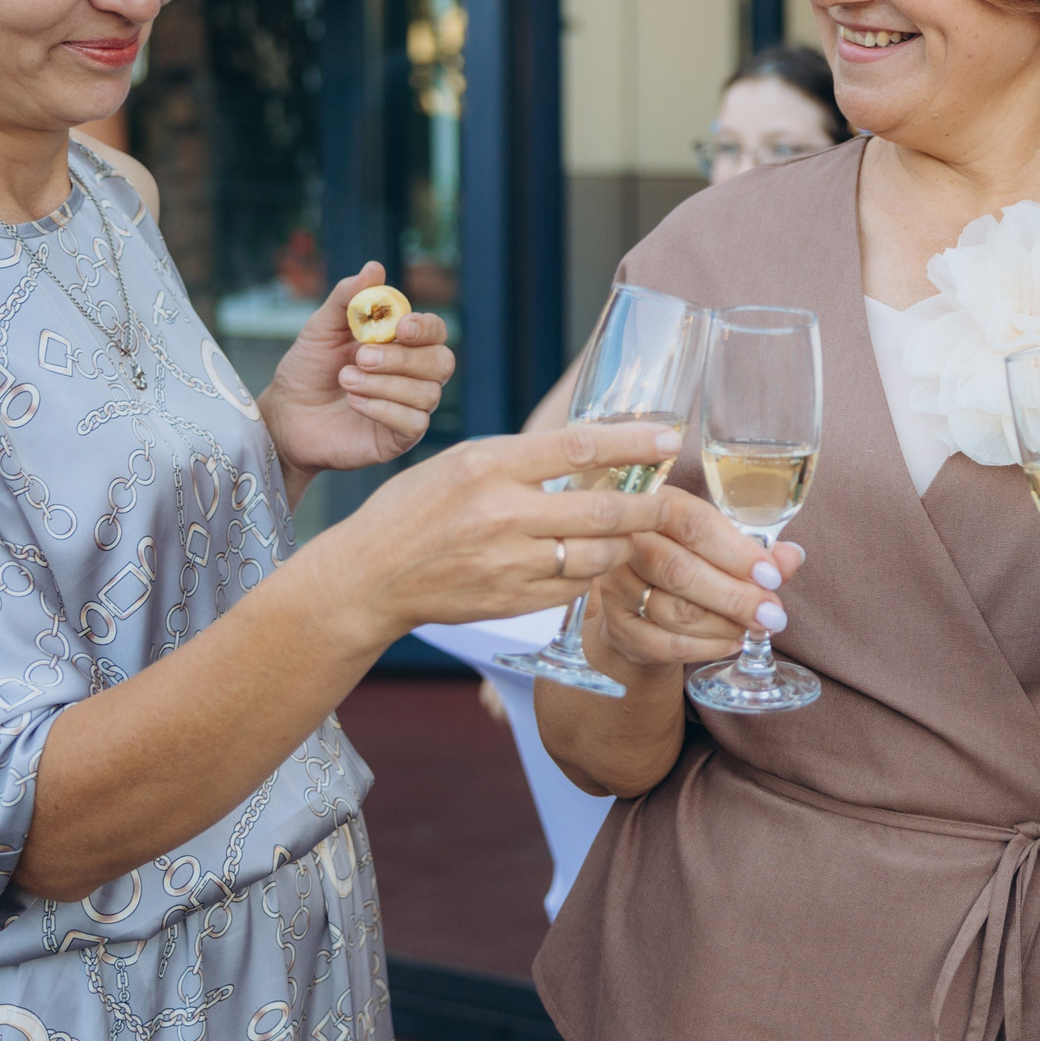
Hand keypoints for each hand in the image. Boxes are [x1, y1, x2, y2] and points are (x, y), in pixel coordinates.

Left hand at [260, 262, 454, 484]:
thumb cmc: (307, 370)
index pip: (436, 332)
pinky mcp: (400, 438)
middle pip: (441, 362)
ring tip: (347, 380)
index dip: (425, 328)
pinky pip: (414, 423)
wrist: (285, 415)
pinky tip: (355, 403)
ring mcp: (411, 408)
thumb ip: (350, 298)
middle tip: (361, 357)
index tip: (400, 327)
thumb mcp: (322, 328)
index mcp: (403, 345)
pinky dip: (383, 409)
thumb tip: (375, 268)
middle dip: (402, 359)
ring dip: (384, 385)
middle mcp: (415, 376)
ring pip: (428, 394)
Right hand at [297, 421, 681, 651]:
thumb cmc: (416, 509)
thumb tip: (591, 447)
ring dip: (624, 543)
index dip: (632, 443)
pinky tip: (591, 560)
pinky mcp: (512, 601)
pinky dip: (592, 572)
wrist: (370, 576)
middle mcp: (501, 514)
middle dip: (646, 505)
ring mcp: (508, 563)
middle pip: (602, 509)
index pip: (577, 447)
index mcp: (488, 467)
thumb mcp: (461, 462)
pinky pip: (574, 586)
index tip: (669, 438)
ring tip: (630, 531)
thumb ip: (521, 458)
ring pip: (597, 554)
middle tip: (667, 499)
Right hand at [590, 490, 804, 679]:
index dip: (735, 552)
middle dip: (735, 596)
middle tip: (773, 614)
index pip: (692, 523)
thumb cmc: (691, 561)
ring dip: (725, 624)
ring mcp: (615, 587)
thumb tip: (792, 558)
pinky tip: (731, 642)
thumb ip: (758, 551)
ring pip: (674, 611)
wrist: (642, 603)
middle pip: (679, 571)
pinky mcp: (616, 627)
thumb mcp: (723, 545)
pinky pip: (665, 644)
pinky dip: (707, 647)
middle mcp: (626, 542)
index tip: (772, 576)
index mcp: (656, 506)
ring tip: (756, 626)